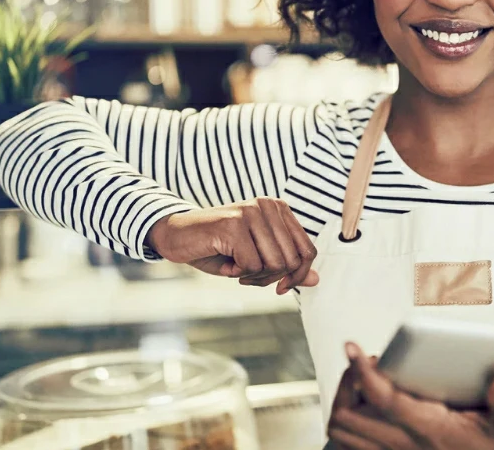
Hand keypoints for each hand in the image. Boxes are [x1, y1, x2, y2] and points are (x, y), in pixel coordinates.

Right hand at [146, 198, 318, 292]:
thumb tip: (316, 279)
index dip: (298, 275)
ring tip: (236, 267)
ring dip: (254, 277)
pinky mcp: (235, 224)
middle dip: (272, 278)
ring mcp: (251, 213)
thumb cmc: (218, 247)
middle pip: (292, 260)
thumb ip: (288, 266)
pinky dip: (238, 273)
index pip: (307, 250)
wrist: (177, 236)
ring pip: (275, 264)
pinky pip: (252, 265)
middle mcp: (268, 206)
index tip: (281, 287)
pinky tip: (225, 262)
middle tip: (248, 276)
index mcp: (279, 209)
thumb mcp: (258, 259)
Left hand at [327, 342, 493, 449]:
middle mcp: (404, 444)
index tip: (353, 349)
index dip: (362, 371)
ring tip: (366, 381)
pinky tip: (366, 406)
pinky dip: (350, 423)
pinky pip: (350, 444)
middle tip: (369, 363)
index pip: (383, 399)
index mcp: (429, 429)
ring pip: (343, 432)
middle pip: (348, 415)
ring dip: (346, 402)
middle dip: (349, 382)